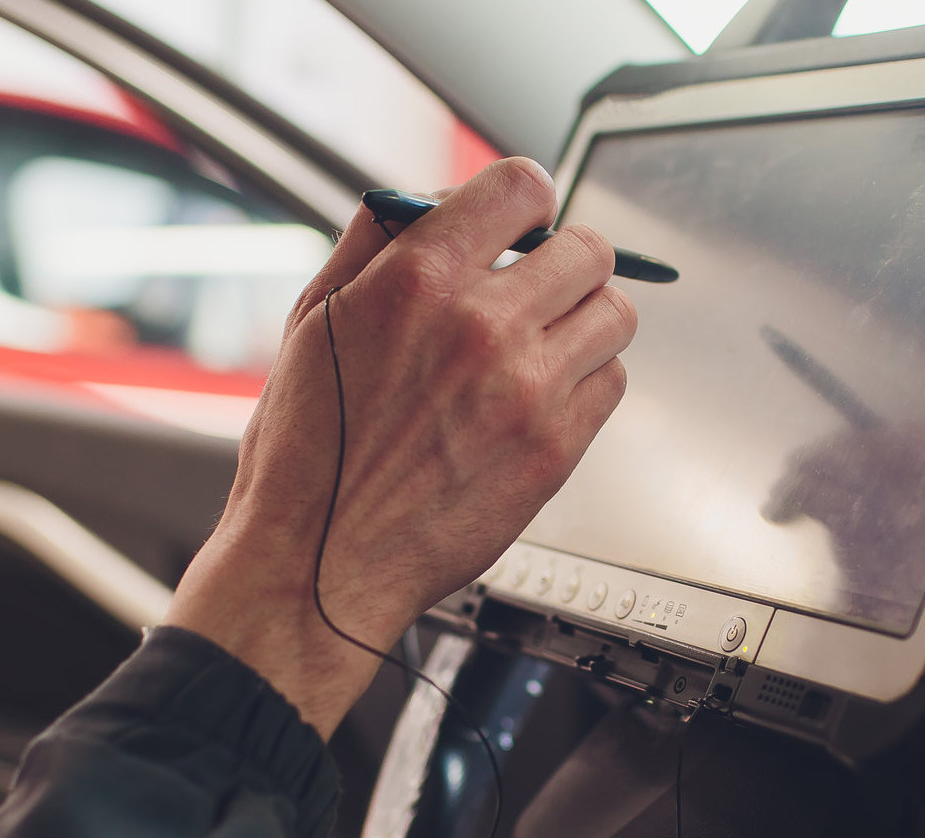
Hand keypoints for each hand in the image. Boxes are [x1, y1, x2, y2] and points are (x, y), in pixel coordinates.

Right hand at [165, 158, 637, 737]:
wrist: (322, 564)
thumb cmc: (308, 452)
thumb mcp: (313, 321)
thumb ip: (376, 243)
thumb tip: (435, 197)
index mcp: (418, 280)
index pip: (522, 186)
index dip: (527, 199)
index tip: (523, 222)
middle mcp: (483, 326)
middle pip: (589, 249)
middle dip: (564, 260)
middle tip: (538, 288)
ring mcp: (528, 390)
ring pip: (615, 314)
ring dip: (584, 319)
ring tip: (545, 344)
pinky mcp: (555, 449)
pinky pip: (612, 382)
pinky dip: (586, 380)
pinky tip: (542, 397)